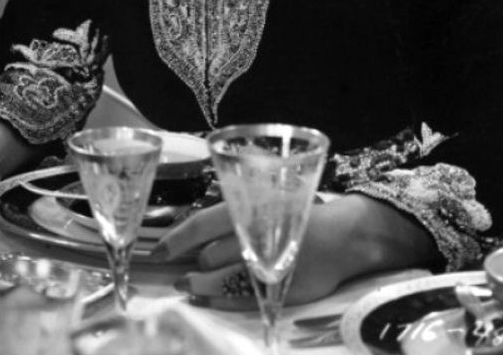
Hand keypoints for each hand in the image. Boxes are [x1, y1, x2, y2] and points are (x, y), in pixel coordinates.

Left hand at [152, 195, 439, 305]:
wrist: (345, 236)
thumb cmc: (298, 215)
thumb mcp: (266, 201)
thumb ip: (235, 216)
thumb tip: (197, 235)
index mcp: (251, 210)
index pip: (203, 224)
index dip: (177, 239)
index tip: (158, 252)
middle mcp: (258, 238)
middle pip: (209, 255)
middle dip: (195, 264)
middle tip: (180, 270)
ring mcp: (269, 267)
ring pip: (221, 278)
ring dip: (200, 284)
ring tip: (189, 286)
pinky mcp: (279, 290)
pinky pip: (240, 299)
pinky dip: (217, 300)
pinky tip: (204, 299)